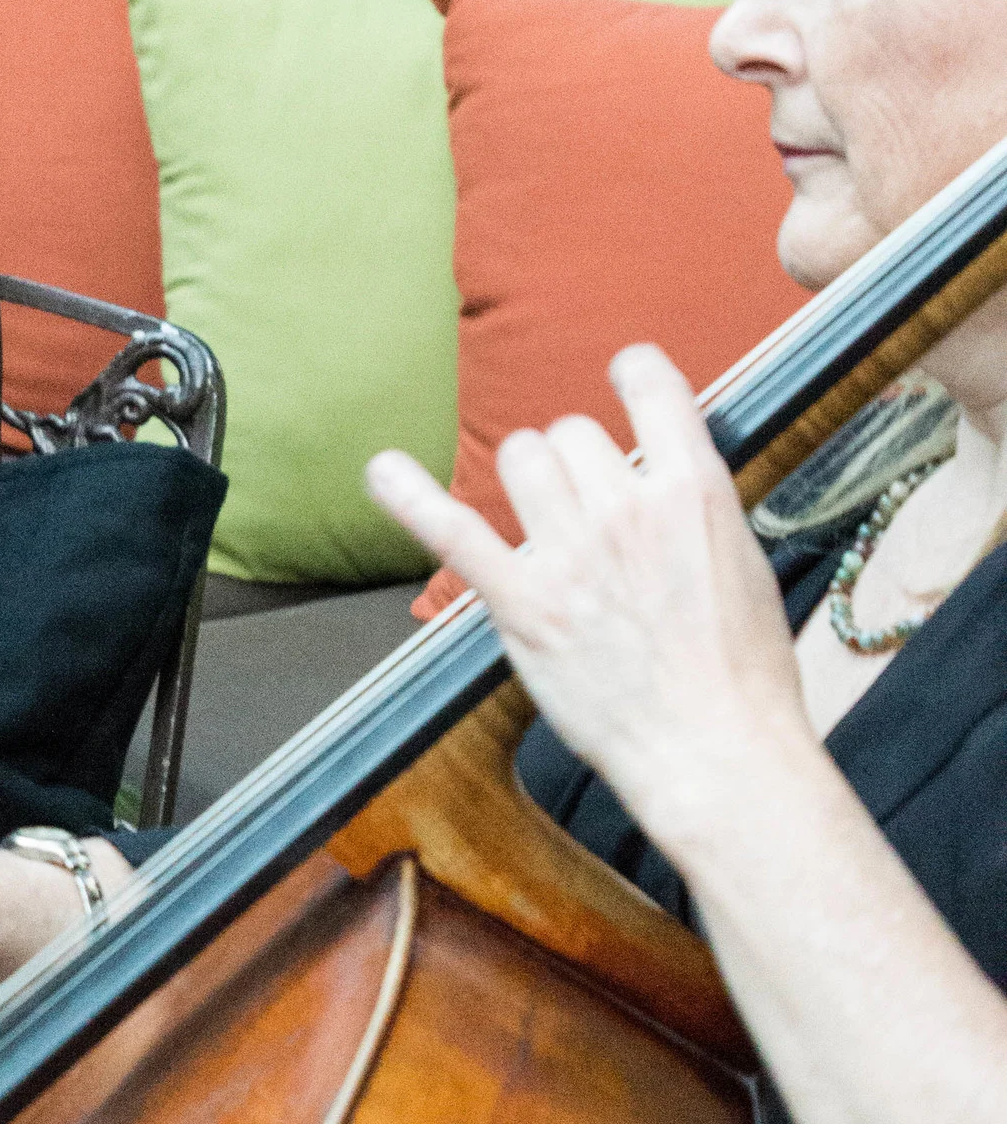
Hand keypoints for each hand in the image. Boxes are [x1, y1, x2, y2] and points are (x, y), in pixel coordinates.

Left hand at [366, 346, 810, 859]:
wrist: (717, 750)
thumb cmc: (740, 672)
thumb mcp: (740, 562)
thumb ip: (692, 508)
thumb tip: (658, 477)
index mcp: (693, 492)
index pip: (650, 385)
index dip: (633, 373)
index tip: (624, 375)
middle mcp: (627, 509)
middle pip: (570, 433)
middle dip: (575, 462)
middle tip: (588, 512)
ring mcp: (570, 556)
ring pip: (519, 457)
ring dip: (526, 479)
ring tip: (542, 520)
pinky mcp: (522, 604)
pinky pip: (452, 530)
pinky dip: (409, 497)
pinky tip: (382, 472)